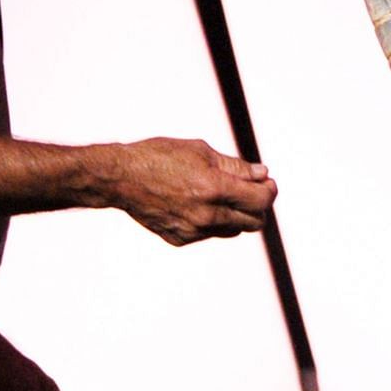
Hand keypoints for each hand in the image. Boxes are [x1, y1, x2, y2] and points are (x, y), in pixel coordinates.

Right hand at [102, 139, 276, 245]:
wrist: (120, 178)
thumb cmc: (159, 157)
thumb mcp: (201, 151)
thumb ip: (235, 167)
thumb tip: (262, 174)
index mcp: (214, 189)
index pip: (261, 200)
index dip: (269, 191)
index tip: (266, 182)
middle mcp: (206, 215)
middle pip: (254, 222)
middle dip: (258, 206)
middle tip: (251, 190)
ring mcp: (193, 231)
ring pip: (233, 230)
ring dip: (236, 214)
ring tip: (221, 194)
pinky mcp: (180, 239)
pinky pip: (209, 233)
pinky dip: (212, 221)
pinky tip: (196, 203)